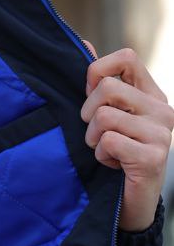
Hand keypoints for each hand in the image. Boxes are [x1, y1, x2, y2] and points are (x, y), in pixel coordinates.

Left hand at [80, 42, 173, 230]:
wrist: (130, 202)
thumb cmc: (114, 154)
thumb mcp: (105, 114)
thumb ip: (97, 81)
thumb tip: (83, 43)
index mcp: (151, 94)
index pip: (126, 57)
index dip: (97, 72)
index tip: (91, 95)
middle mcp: (162, 109)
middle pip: (107, 88)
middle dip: (88, 113)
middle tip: (97, 133)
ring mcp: (161, 133)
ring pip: (104, 116)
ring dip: (93, 138)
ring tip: (107, 150)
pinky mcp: (152, 157)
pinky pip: (108, 141)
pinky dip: (101, 156)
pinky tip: (115, 164)